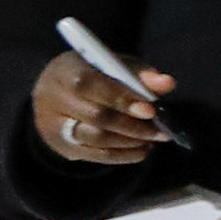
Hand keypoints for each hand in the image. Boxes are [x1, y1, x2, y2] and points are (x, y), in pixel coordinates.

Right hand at [30, 48, 177, 164]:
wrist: (56, 89)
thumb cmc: (93, 72)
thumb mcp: (115, 64)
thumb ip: (140, 73)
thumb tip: (167, 84)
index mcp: (66, 71)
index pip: (90, 86)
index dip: (121, 99)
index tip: (150, 110)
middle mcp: (53, 99)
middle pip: (95, 117)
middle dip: (133, 126)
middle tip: (162, 131)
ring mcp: (54, 126)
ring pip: (95, 139)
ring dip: (130, 142)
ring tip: (154, 138)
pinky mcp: (61, 146)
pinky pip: (94, 155)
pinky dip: (122, 155)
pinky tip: (142, 149)